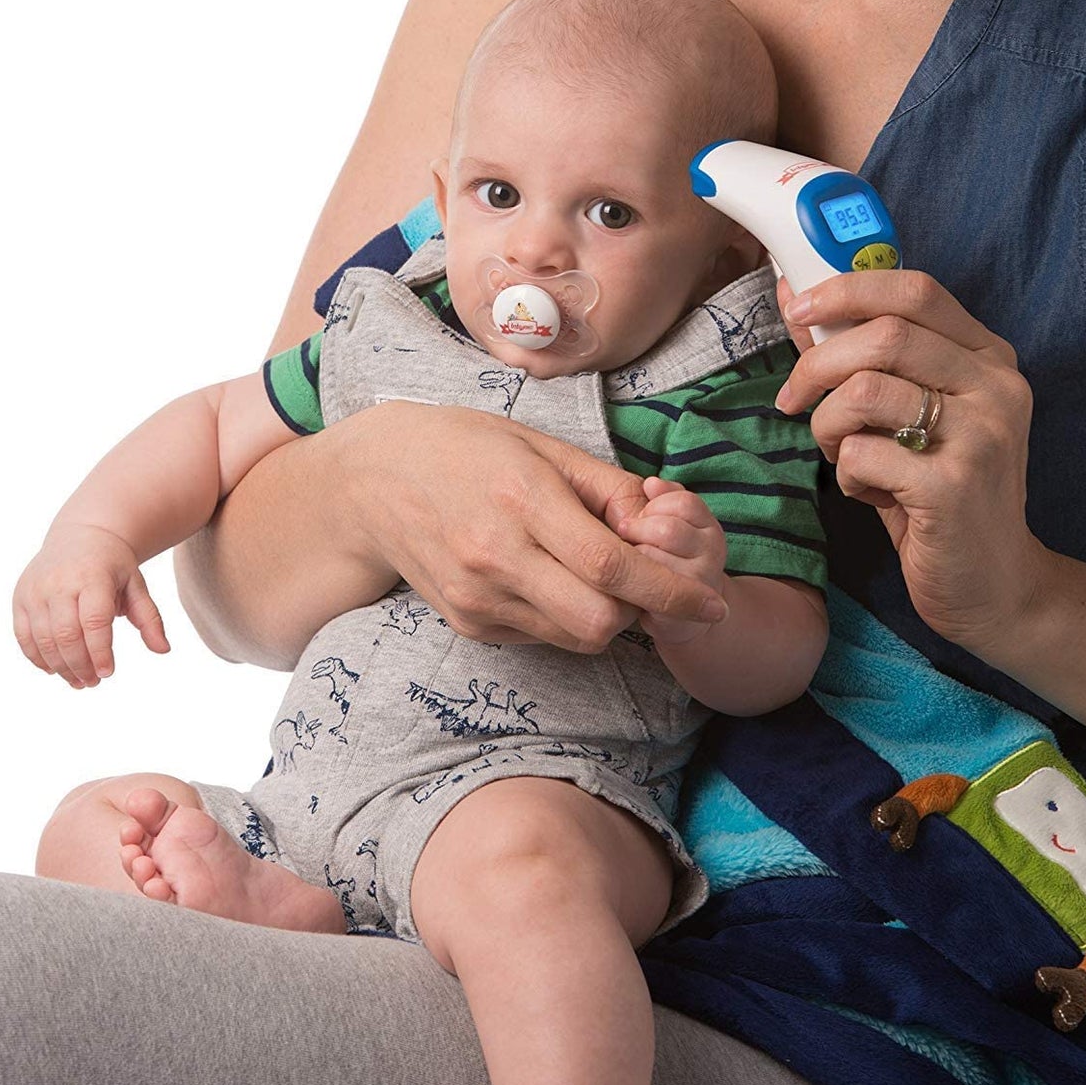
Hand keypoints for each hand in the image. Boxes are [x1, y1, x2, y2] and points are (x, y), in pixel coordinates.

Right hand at [12, 522, 168, 687]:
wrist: (82, 534)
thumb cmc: (113, 565)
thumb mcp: (136, 584)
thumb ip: (149, 617)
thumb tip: (163, 650)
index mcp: (93, 577)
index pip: (94, 621)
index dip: (100, 651)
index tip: (108, 673)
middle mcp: (59, 582)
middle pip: (66, 634)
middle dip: (80, 665)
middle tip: (93, 683)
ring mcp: (36, 589)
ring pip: (43, 639)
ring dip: (60, 666)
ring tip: (78, 681)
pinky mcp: (20, 597)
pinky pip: (23, 635)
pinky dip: (37, 657)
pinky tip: (54, 670)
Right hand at [342, 404, 727, 651]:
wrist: (375, 480)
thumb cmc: (468, 448)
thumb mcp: (542, 446)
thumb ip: (608, 490)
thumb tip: (660, 527)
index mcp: (523, 501)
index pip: (612, 566)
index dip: (671, 592)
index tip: (710, 604)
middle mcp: (496, 557)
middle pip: (599, 621)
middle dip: (638, 609)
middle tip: (643, 578)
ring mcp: (477, 597)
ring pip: (574, 638)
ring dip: (603, 615)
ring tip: (593, 572)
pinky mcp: (466, 623)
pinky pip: (541, 637)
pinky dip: (564, 617)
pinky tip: (548, 577)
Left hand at [612, 477, 727, 643]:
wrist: (681, 618)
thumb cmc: (666, 559)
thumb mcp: (667, 520)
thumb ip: (661, 498)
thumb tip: (651, 484)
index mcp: (708, 525)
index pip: (683, 503)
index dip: (653, 508)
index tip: (641, 518)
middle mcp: (713, 552)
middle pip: (668, 530)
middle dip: (639, 533)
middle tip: (628, 541)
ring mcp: (700, 584)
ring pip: (655, 559)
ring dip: (633, 558)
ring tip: (630, 563)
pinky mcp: (681, 613)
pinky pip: (648, 591)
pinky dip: (630, 585)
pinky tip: (629, 587)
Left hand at [775, 271, 1052, 654]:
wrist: (995, 585)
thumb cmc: (936, 492)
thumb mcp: (906, 415)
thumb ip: (858, 354)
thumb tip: (793, 291)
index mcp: (988, 358)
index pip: (916, 290)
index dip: (847, 289)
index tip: (797, 306)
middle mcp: (996, 386)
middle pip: (883, 335)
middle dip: (817, 364)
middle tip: (792, 398)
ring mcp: (982, 435)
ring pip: (863, 391)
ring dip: (827, 424)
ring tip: (841, 453)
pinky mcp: (954, 486)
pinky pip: (862, 454)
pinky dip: (847, 474)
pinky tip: (870, 492)